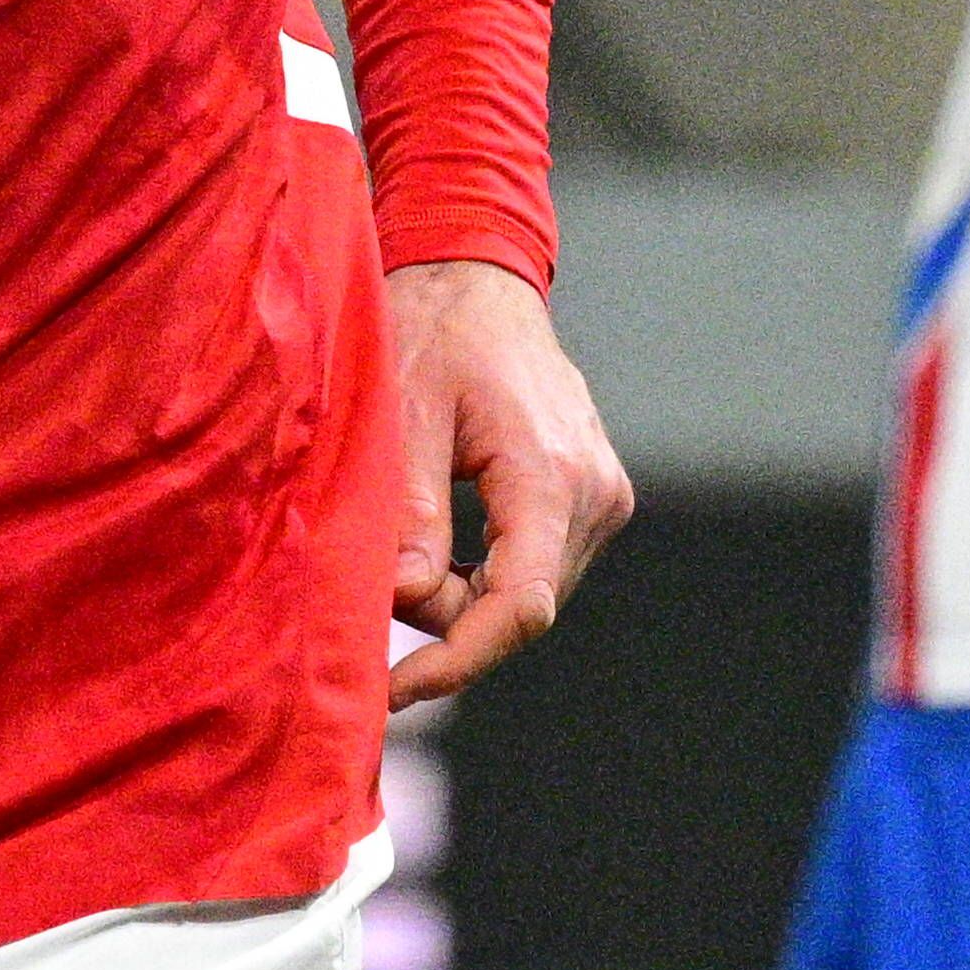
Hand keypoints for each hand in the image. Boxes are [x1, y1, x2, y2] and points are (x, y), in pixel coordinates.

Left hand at [381, 259, 631, 710]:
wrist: (478, 279)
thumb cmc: (434, 329)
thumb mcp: (402, 411)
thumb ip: (408, 513)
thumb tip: (408, 602)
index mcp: (552, 473)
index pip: (520, 605)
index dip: (455, 661)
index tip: (390, 691)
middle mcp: (595, 494)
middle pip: (520, 608)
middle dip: (443, 628)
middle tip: (368, 607)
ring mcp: (601, 499)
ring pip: (526, 595)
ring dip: (460, 604)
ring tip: (397, 565)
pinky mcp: (590, 500)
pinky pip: (532, 569)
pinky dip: (480, 581)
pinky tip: (434, 559)